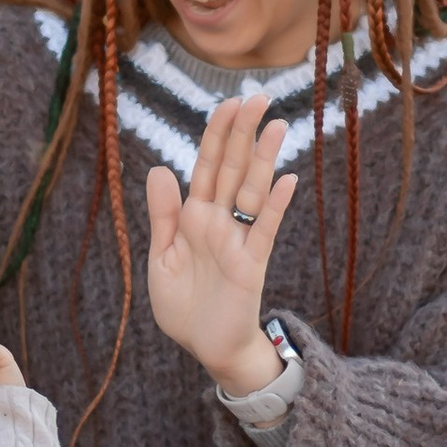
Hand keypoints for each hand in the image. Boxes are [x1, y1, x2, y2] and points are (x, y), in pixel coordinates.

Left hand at [142, 94, 298, 392]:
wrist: (206, 348)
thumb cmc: (184, 305)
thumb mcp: (162, 257)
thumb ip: (163, 214)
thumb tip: (159, 168)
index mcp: (194, 217)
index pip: (208, 166)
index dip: (217, 135)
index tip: (228, 103)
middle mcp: (219, 221)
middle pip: (233, 169)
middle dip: (243, 134)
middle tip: (258, 98)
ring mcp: (238, 240)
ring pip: (252, 191)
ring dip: (264, 160)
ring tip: (277, 126)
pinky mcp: (251, 265)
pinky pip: (265, 231)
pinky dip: (275, 206)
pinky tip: (287, 180)